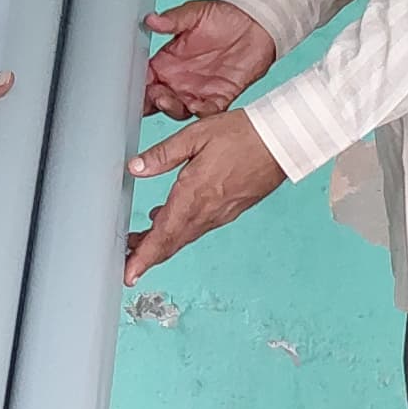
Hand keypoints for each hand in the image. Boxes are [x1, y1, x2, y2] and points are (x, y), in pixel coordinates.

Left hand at [125, 109, 284, 283]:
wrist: (281, 142)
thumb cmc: (242, 135)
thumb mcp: (195, 135)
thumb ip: (163, 154)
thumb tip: (136, 168)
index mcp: (193, 195)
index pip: (162, 236)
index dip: (143, 257)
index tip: (129, 274)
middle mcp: (206, 212)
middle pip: (171, 243)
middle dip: (146, 255)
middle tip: (126, 260)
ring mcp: (220, 215)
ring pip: (184, 237)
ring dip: (161, 244)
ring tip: (140, 241)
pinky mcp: (229, 211)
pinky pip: (198, 228)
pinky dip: (179, 231)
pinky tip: (168, 220)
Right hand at [143, 0, 275, 119]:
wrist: (255, 24)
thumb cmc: (223, 17)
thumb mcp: (194, 13)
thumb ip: (173, 20)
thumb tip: (151, 20)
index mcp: (167, 61)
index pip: (145, 78)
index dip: (137, 83)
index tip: (134, 83)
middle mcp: (179, 80)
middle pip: (156, 99)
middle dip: (150, 101)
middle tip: (152, 93)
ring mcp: (198, 91)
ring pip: (177, 109)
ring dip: (170, 108)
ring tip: (167, 99)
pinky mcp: (220, 97)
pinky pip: (207, 112)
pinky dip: (202, 112)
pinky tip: (199, 106)